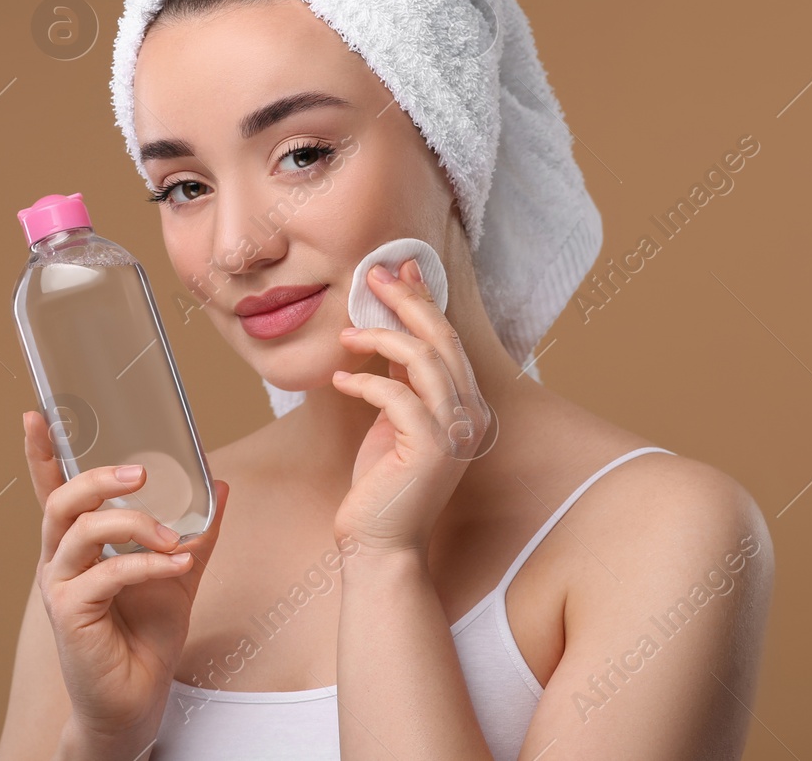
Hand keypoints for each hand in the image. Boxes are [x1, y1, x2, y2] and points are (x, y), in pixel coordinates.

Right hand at [22, 409, 229, 744]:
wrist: (140, 695)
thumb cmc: (147, 632)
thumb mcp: (180, 569)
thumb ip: (196, 527)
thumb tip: (218, 483)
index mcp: (78, 541)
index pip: (52, 488)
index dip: (41, 452)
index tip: (37, 413)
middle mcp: (60, 558)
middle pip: (61, 500)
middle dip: (97, 478)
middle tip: (140, 474)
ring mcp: (60, 585)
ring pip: (79, 531)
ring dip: (133, 524)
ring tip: (173, 536)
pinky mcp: (69, 613)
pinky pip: (105, 574)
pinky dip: (146, 564)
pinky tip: (178, 564)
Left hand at [330, 258, 492, 556]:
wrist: (381, 545)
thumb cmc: (383, 485)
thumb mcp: (394, 420)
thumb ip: (400, 379)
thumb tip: (387, 330)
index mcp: (466, 406)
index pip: (448, 339)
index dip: (426, 298)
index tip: (401, 267)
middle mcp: (470, 416)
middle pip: (442, 339)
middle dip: (408, 300)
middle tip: (374, 274)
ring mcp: (454, 433)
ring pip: (423, 360)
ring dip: (381, 338)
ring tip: (347, 335)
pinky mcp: (430, 450)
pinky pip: (396, 397)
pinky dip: (365, 383)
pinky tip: (341, 381)